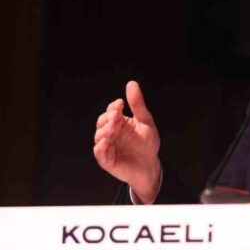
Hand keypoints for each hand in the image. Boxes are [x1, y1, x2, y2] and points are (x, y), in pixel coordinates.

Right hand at [93, 80, 161, 202]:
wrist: (151, 166)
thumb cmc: (148, 144)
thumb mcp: (145, 121)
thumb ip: (137, 104)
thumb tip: (131, 83)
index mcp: (119, 122)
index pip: (111, 111)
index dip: (113, 107)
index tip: (121, 104)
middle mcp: (111, 133)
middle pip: (102, 122)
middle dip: (108, 118)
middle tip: (116, 117)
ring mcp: (108, 146)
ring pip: (99, 136)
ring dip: (104, 131)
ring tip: (113, 128)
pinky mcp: (107, 160)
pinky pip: (99, 153)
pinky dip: (100, 147)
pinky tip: (106, 142)